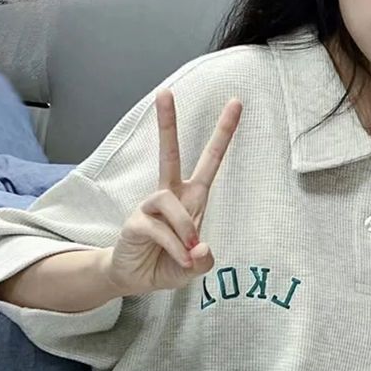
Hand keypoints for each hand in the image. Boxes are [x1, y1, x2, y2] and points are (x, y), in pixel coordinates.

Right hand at [106, 89, 242, 295]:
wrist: (136, 279)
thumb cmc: (168, 264)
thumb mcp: (195, 267)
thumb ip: (204, 260)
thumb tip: (201, 248)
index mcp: (192, 199)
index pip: (210, 162)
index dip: (223, 134)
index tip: (235, 104)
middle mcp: (171, 196)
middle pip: (169, 154)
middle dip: (167, 124)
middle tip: (164, 91)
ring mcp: (150, 207)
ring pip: (168, 200)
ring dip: (183, 229)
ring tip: (189, 252)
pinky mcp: (135, 222)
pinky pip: (158, 228)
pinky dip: (175, 247)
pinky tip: (180, 259)